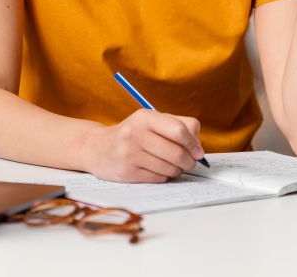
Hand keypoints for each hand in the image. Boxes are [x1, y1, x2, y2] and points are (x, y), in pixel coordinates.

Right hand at [82, 109, 205, 182]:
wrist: (97, 148)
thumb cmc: (133, 134)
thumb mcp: (152, 122)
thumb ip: (179, 127)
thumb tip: (198, 150)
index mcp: (145, 117)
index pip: (180, 130)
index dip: (193, 143)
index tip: (196, 151)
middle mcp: (135, 133)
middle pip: (177, 153)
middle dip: (189, 161)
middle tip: (190, 163)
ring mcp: (129, 154)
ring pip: (169, 168)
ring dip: (177, 170)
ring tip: (173, 166)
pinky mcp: (126, 173)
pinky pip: (158, 179)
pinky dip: (164, 177)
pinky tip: (158, 170)